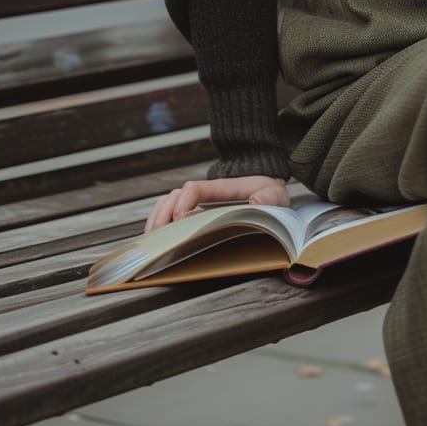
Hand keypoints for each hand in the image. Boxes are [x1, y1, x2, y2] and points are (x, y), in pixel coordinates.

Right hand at [144, 175, 290, 232]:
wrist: (264, 184)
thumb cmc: (268, 192)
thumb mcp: (275, 194)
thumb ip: (269, 197)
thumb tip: (256, 202)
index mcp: (222, 187)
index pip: (195, 188)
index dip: (184, 201)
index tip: (180, 218)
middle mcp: (205, 192)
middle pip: (174, 196)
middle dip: (163, 215)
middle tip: (158, 237)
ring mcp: (197, 200)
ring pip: (167, 203)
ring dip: (157, 219)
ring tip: (152, 240)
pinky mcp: (194, 210)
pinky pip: (169, 211)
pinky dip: (158, 221)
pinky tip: (154, 238)